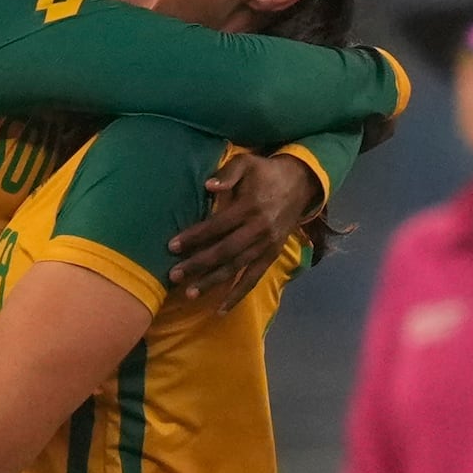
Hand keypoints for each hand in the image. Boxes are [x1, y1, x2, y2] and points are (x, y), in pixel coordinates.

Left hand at [166, 153, 319, 313]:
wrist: (301, 183)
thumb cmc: (266, 172)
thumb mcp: (247, 163)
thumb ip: (227, 173)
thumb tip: (208, 186)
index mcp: (249, 207)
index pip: (217, 226)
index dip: (194, 237)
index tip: (172, 246)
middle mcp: (259, 230)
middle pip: (224, 251)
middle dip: (197, 265)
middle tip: (174, 275)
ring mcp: (266, 245)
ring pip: (237, 268)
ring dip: (213, 282)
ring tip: (190, 294)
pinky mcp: (272, 255)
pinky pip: (254, 278)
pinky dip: (238, 294)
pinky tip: (221, 308)